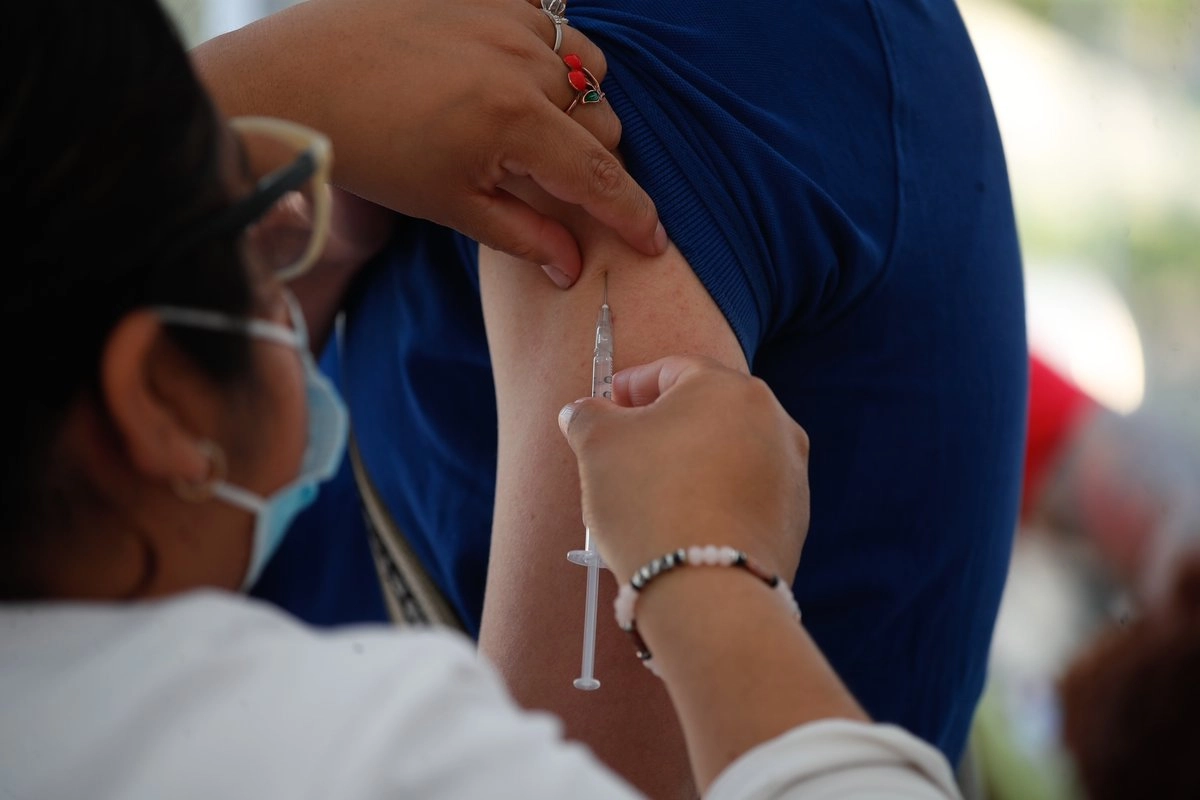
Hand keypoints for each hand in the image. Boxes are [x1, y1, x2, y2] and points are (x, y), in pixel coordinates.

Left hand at [197, 0, 664, 287]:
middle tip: (553, 181)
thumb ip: (522, 233)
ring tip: (533, 124)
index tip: (654, 240)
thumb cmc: (371, 150)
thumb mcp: (450, 204)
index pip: (599, 175)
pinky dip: (547, 51)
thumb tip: (573, 267)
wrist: (301, 81)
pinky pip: (550, 19)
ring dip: (576, 100)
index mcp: (515, 122)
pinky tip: (513, 73)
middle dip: (592, 159)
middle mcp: (523, 61)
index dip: (633, 213)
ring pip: (585, 65)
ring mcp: (506, 15)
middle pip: (602, 119)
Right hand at [557, 356, 810, 583]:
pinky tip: (682, 520)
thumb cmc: (650, 503)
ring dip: (690, 462)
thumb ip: (588, 416)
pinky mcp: (794, 516)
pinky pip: (744, 492)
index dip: (631, 385)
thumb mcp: (599, 446)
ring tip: (650, 492)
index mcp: (729, 387)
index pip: (672, 370)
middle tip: (624, 450)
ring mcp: (790, 469)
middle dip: (662, 425)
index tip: (606, 406)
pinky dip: (714, 496)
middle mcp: (773, 420)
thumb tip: (583, 412)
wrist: (707, 591)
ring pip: (727, 452)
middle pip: (705, 410)